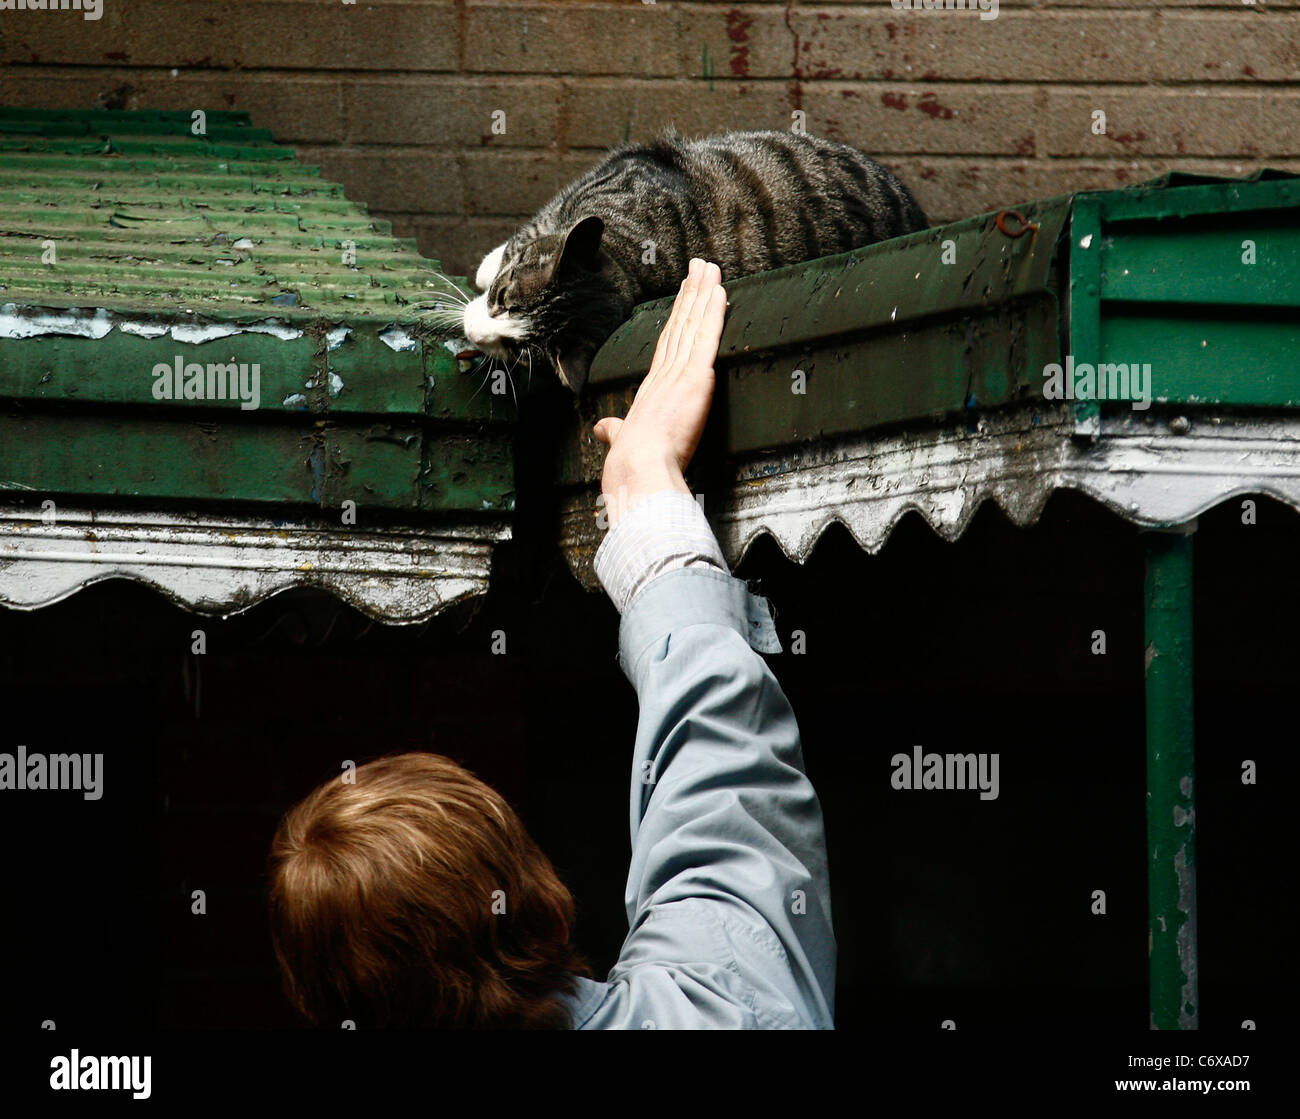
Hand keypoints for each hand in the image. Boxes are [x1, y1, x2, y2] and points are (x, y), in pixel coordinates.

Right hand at [593, 258, 726, 526]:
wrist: (637, 471)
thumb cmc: (630, 465)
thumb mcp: (622, 442)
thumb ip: (615, 431)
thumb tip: (604, 429)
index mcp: (650, 390)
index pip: (666, 346)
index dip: (675, 318)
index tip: (682, 297)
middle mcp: (663, 375)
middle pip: (679, 325)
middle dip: (689, 294)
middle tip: (698, 267)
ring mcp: (679, 373)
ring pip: (692, 324)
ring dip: (703, 293)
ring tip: (709, 268)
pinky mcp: (696, 377)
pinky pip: (707, 337)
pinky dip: (714, 312)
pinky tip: (720, 291)